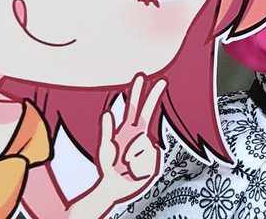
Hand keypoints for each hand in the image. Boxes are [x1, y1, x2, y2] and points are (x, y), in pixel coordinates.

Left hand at [96, 73, 166, 202]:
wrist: (115, 188)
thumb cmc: (109, 167)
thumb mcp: (104, 149)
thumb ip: (106, 131)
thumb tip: (107, 113)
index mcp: (128, 129)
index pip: (134, 108)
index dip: (138, 93)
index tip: (142, 77)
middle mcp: (140, 134)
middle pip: (149, 112)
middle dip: (154, 95)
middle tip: (162, 80)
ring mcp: (148, 147)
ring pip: (144, 144)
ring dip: (132, 158)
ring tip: (126, 166)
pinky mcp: (154, 161)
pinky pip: (148, 160)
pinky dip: (138, 168)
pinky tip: (135, 172)